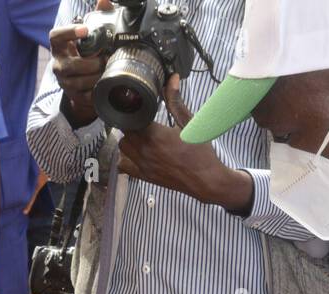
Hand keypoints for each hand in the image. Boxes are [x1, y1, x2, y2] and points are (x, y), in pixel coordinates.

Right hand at [50, 1, 114, 127]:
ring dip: (95, 77)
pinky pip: (84, 96)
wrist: (81, 82)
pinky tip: (102, 85)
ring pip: (78, 82)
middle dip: (90, 63)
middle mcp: (58, 64)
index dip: (69, 32)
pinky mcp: (73, 96)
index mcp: (60, 46)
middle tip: (104, 59)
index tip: (85, 29)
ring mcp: (64, 82)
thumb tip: (104, 1)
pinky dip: (96, 91)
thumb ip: (96, 17)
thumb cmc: (85, 53)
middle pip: (70, 65)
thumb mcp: (88, 36)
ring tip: (106, 72)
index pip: (56, 36)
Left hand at [117, 76, 254, 212]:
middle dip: (131, 122)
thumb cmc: (200, 151)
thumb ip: (175, 101)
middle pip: (125, 131)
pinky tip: (136, 153)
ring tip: (140, 135)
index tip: (141, 106)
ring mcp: (142, 165)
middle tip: (142, 119)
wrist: (206, 180)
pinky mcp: (144, 176)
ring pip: (122, 147)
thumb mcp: (188, 122)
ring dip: (128, 139)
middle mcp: (144, 150)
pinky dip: (125, 158)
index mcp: (154, 135)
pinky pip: (123, 166)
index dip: (134, 109)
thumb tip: (172, 79)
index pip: (131, 116)